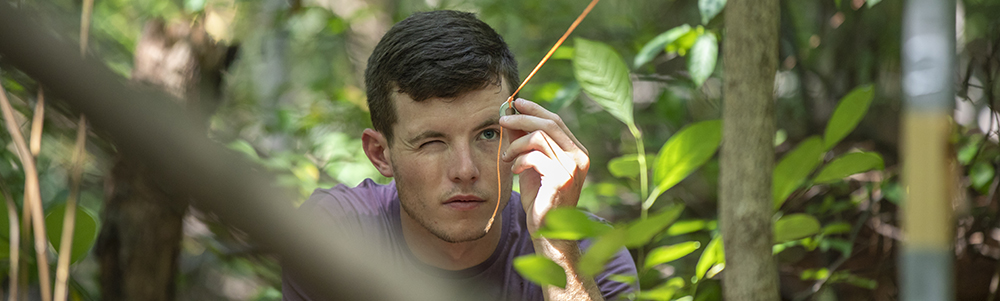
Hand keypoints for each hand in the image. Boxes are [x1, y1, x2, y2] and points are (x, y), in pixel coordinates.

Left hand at [500, 98, 589, 233]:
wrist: (548, 232)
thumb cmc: (539, 199)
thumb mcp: (531, 166)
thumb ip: (524, 142)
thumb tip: (510, 114)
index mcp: (577, 152)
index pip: (556, 121)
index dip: (534, 110)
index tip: (515, 103)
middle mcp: (580, 157)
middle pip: (549, 124)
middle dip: (522, 119)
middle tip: (501, 120)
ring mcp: (573, 168)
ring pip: (539, 138)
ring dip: (516, 143)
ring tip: (506, 156)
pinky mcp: (562, 179)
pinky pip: (534, 156)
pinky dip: (519, 160)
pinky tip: (514, 170)